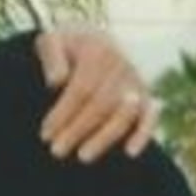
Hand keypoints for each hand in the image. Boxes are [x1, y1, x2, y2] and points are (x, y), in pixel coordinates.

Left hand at [35, 29, 156, 162]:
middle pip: (101, 104)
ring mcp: (136, 81)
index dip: (63, 114)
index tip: (45, 134)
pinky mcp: (145, 96)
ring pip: (124, 114)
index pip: (82, 89)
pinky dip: (143, 134)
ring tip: (83, 157)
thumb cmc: (66, 46)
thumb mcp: (51, 41)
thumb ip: (51, 57)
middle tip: (56, 151)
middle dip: (78, 130)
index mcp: (98, 50)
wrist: (91, 38)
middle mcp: (122, 65)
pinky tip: (130, 153)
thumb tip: (56, 81)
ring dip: (104, 137)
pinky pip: (150, 116)